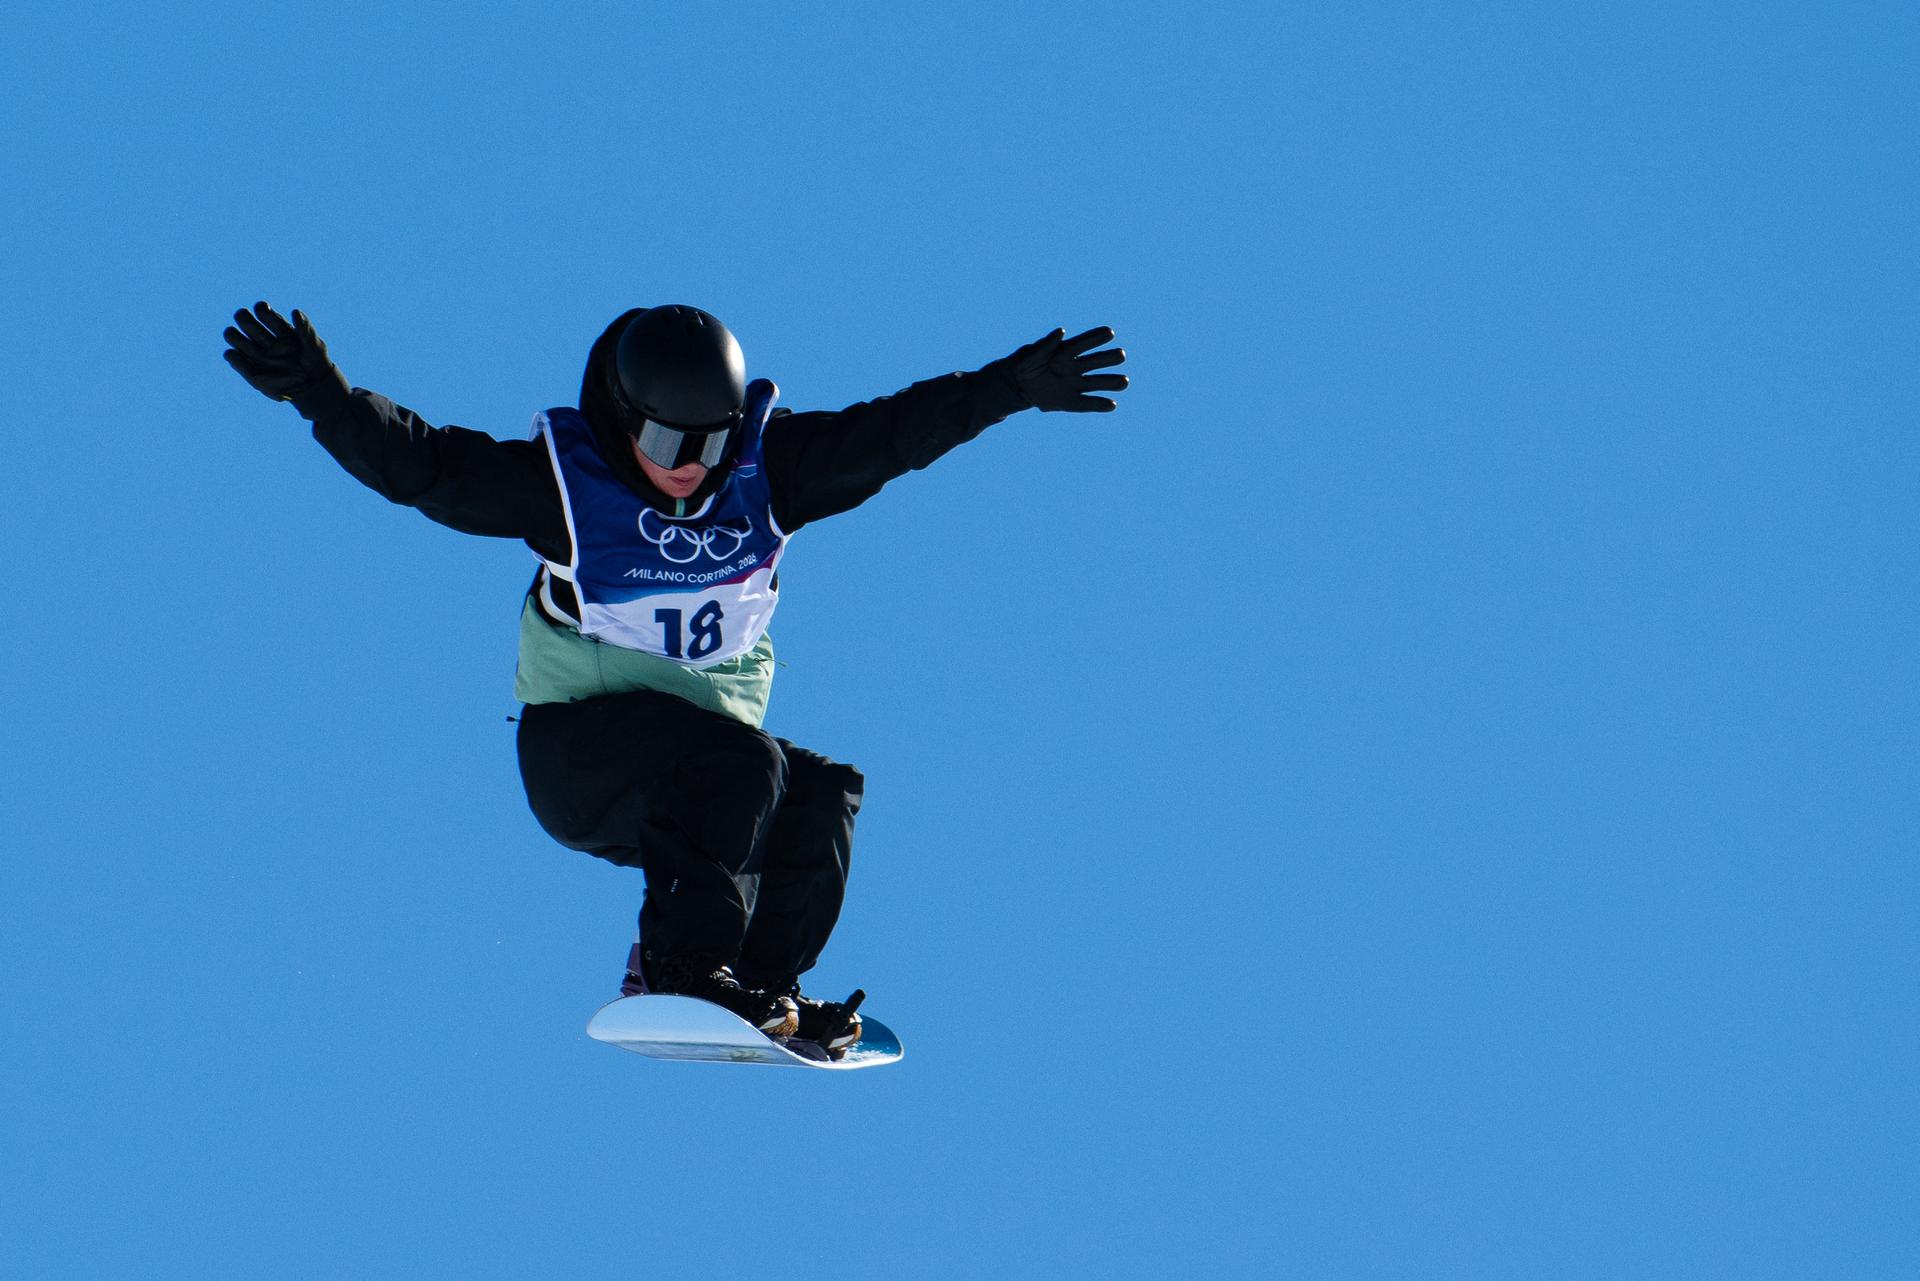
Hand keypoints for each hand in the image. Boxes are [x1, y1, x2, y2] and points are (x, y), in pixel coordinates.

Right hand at [223, 301, 349, 409]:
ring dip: (235, 337)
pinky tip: (251, 362)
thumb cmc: (315, 364)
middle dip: (245, 320)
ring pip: (231, 334)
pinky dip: (234, 357)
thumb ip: (305, 329)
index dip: (261, 309)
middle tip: (257, 333)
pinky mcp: (250, 370)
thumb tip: (295, 311)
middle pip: (242, 318)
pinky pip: (231, 356)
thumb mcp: (315, 346)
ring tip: (254, 349)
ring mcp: (256, 353)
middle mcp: (264, 338)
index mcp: (279, 328)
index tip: (265, 314)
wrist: (313, 387)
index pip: (261, 309)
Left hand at [1007, 326, 1127, 411]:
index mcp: (1066, 352)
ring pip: (1099, 382)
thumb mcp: (1030, 353)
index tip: (1109, 332)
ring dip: (1112, 382)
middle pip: (1097, 361)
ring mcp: (1075, 385)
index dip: (1097, 337)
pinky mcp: (1071, 402)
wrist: (1015, 387)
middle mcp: (1075, 367)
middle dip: (1110, 358)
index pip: (1085, 343)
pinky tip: (1112, 405)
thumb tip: (1061, 331)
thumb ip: (1045, 344)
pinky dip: (1100, 405)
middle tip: (1120, 356)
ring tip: (1124, 382)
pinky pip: (1088, 404)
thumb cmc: (1023, 364)